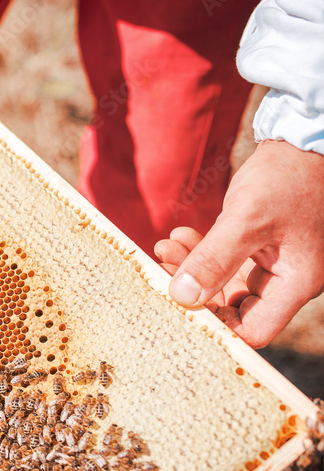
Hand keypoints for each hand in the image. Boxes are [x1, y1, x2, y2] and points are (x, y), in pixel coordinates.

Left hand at [155, 140, 323, 347]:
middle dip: (195, 289)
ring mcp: (276, 263)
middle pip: (234, 306)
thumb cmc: (289, 176)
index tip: (181, 304)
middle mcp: (288, 279)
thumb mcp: (247, 218)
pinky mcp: (263, 246)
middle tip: (164, 263)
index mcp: (297, 282)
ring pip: (225, 281)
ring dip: (193, 266)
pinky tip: (180, 234)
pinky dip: (203, 251)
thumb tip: (182, 298)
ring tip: (166, 245)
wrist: (307, 140)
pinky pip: (228, 260)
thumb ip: (214, 259)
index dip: (216, 325)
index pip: (254, 330)